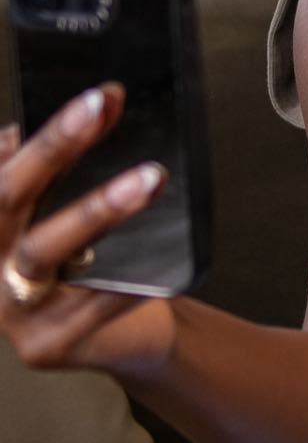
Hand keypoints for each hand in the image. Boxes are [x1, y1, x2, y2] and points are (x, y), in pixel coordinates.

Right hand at [0, 90, 178, 381]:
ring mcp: (8, 310)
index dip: (41, 133)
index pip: (1, 172)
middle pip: (7, 198)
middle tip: (99, 108)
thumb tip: (55, 117)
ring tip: (148, 179)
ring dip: (95, 209)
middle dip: (54, 148)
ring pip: (44, 251)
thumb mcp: (61, 214)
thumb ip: (46, 173)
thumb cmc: (91, 263)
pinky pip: (87, 306)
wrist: (124, 340)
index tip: (92, 97)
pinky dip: (120, 280)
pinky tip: (156, 260)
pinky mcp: (44, 345)